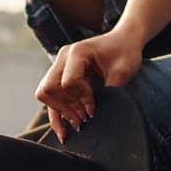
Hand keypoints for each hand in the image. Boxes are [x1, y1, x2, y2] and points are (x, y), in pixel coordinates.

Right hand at [34, 25, 144, 142]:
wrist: (125, 40)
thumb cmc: (125, 51)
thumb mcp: (123, 71)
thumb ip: (111, 92)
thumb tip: (101, 117)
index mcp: (77, 52)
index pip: (68, 82)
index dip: (81, 98)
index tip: (95, 107)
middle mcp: (63, 57)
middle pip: (49, 88)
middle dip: (66, 107)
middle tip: (85, 119)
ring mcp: (60, 65)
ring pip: (46, 93)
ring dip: (60, 111)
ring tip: (78, 125)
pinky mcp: (61, 74)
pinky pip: (51, 95)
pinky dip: (57, 112)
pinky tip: (63, 130)